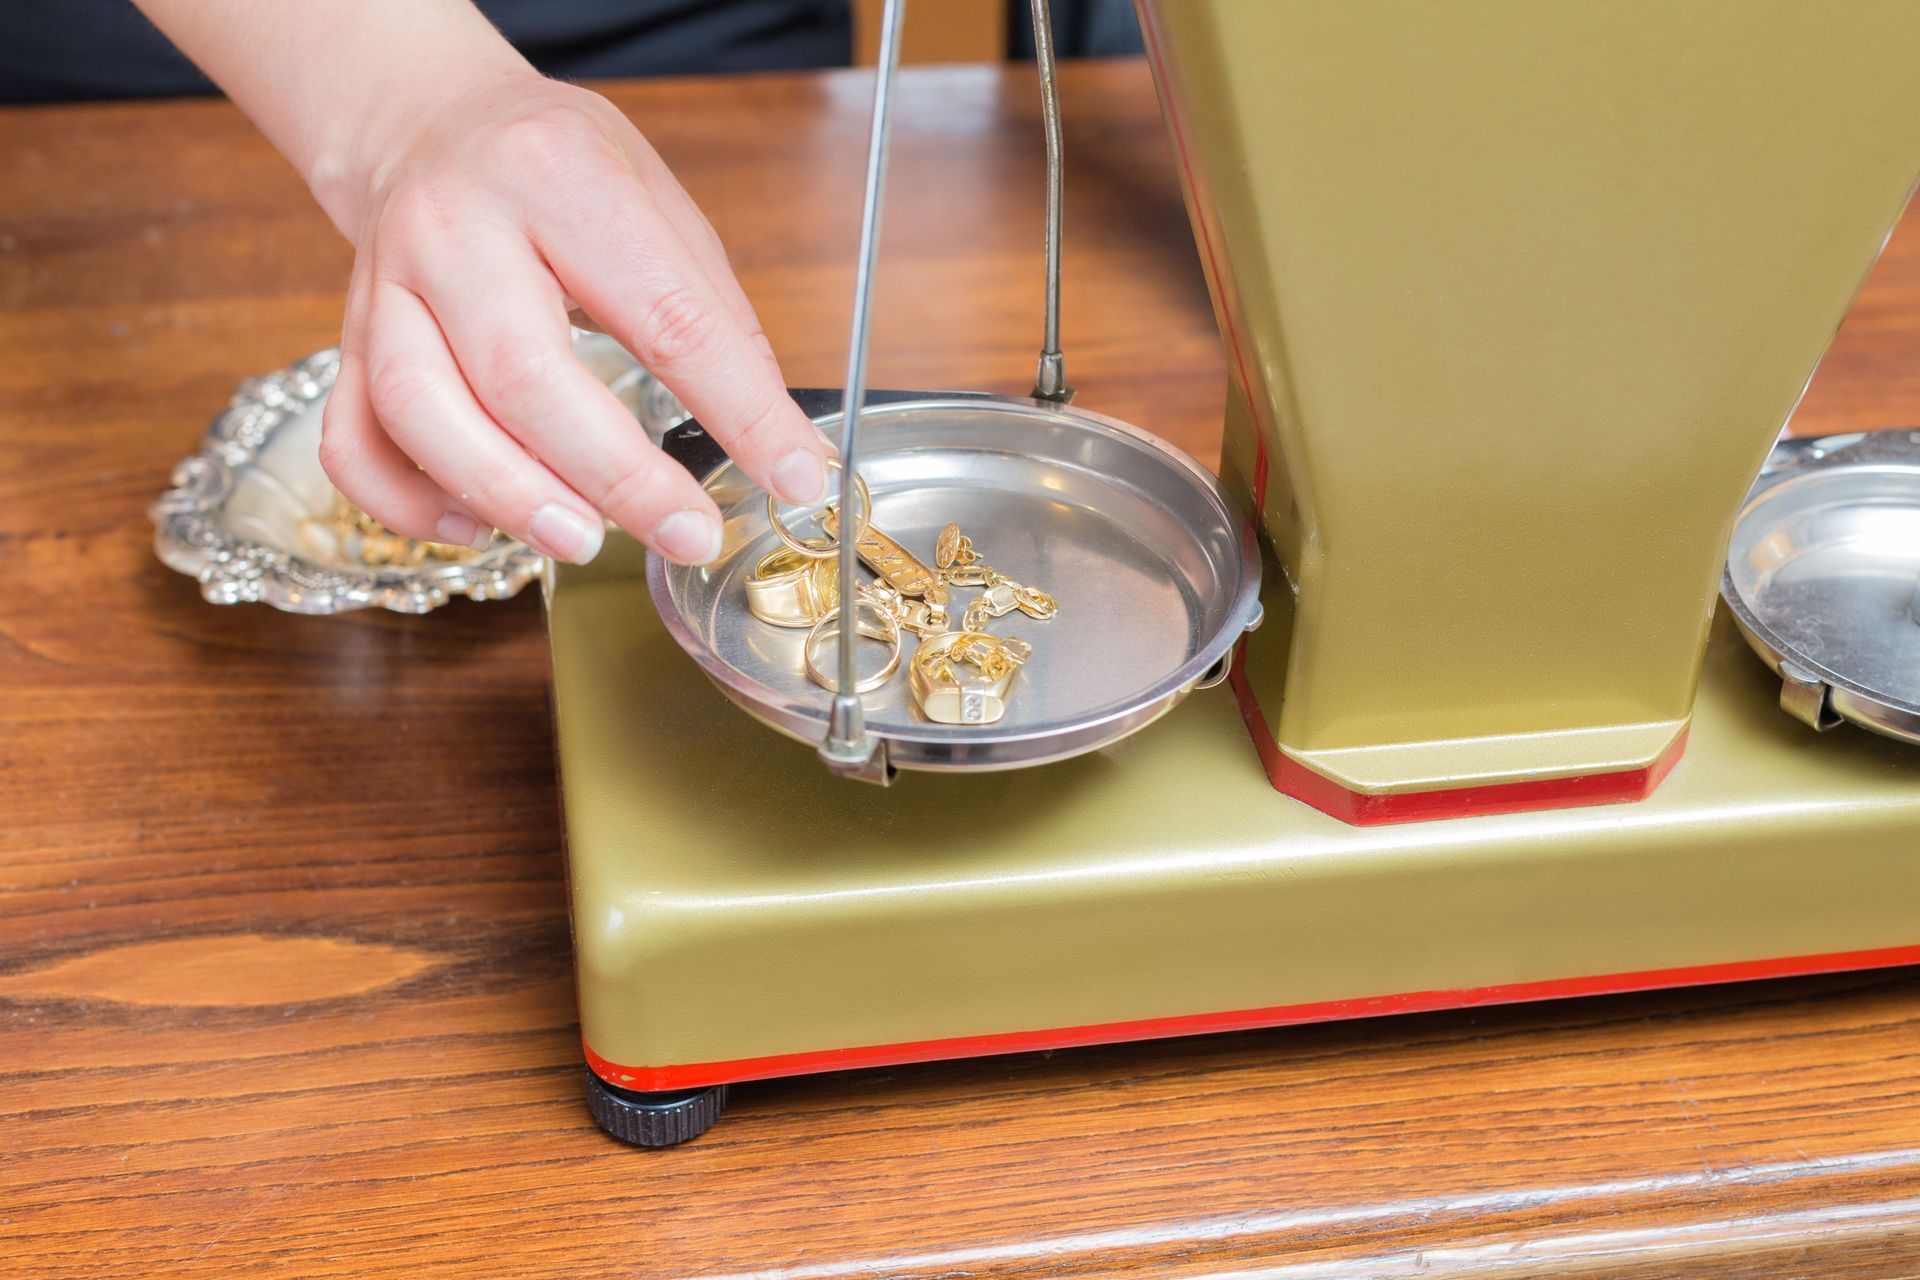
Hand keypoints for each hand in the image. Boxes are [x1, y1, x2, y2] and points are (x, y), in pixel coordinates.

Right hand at [317, 72, 829, 563]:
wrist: (428, 121)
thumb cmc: (556, 167)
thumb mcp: (659, 200)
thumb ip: (716, 317)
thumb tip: (776, 444)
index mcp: (560, 176)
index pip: (666, 315)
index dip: (740, 412)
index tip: (795, 478)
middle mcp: (457, 227)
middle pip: (526, 375)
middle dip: (617, 477)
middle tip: (688, 533)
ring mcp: (385, 285)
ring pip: (421, 412)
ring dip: (508, 495)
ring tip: (582, 541)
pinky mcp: (348, 340)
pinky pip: (354, 442)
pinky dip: (411, 503)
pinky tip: (480, 526)